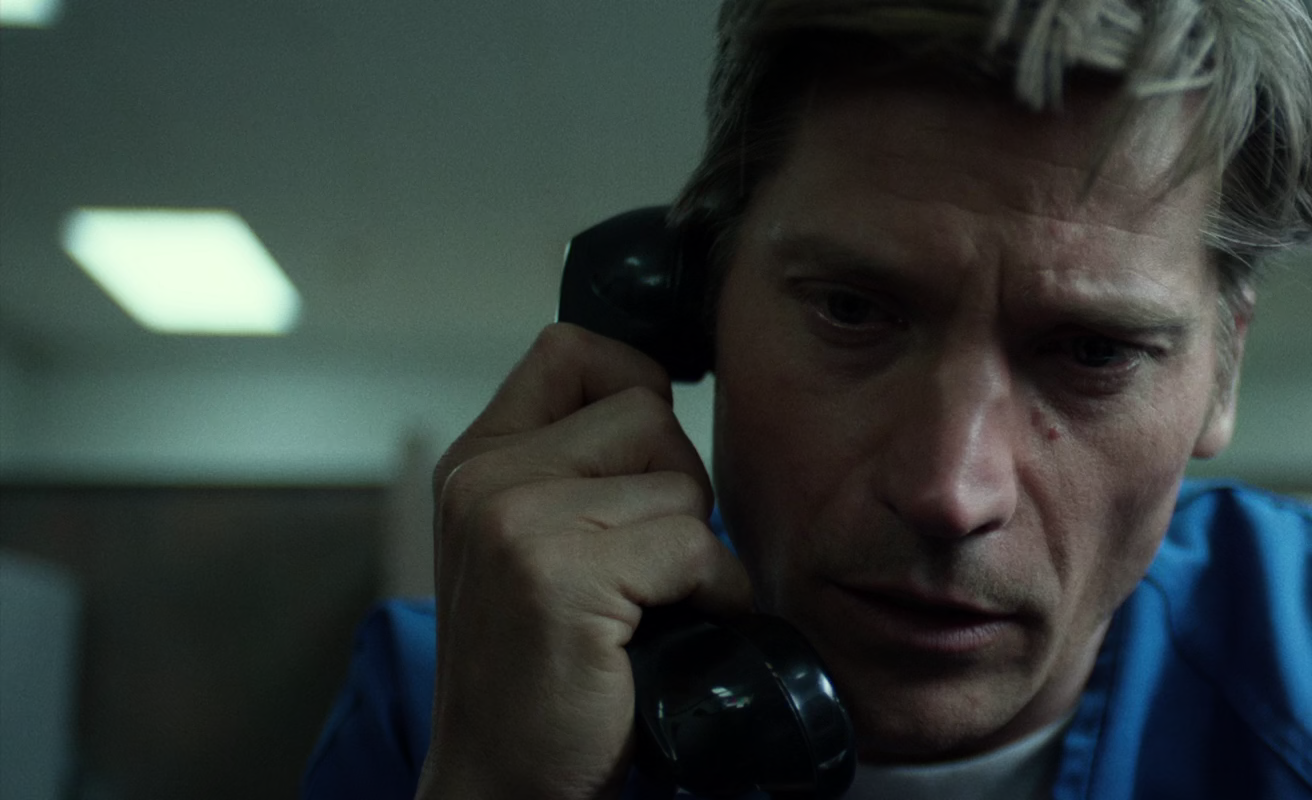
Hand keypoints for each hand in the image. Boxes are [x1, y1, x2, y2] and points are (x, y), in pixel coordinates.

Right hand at [415, 323, 752, 799]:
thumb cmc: (544, 676)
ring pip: (679, 481)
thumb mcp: (536, 549)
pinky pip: (696, 547)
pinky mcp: (559, 577)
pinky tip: (669, 638)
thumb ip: (575, 471)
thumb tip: (665, 403)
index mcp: (477, 462)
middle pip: (644, 408)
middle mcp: (484, 480)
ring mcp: (515, 523)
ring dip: (694, 550)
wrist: (503, 785)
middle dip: (675, 485)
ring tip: (649, 608)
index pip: (571, 348)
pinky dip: (713, 596)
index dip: (634, 386)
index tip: (646, 463)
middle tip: (644, 567)